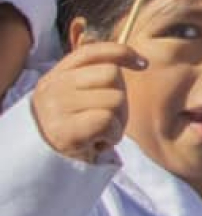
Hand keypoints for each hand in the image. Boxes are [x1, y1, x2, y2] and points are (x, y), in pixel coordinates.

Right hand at [31, 43, 146, 163]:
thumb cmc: (73, 128)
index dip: (122, 53)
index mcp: (57, 75)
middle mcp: (54, 87)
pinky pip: (108, 120)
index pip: (93, 52)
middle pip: (112, 75)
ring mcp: (57, 108)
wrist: (45, 163)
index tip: (143, 64)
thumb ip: (94, 77)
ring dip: (118, 120)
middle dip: (121, 97)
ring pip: (115, 98)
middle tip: (110, 117)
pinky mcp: (66, 131)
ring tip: (102, 131)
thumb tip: (136, 59)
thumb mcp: (77, 97)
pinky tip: (100, 141)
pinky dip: (113, 134)